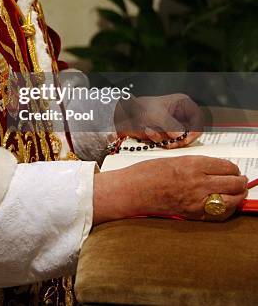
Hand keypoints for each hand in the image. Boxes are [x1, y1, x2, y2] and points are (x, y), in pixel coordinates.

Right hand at [93, 156, 247, 222]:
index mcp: (193, 164)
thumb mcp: (175, 160)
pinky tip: (228, 206)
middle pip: (233, 183)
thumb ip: (195, 165)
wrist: (133, 191)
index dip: (234, 169)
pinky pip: (219, 214)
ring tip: (239, 193)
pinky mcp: (193, 214)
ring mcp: (196, 200)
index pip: (226, 166)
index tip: (234, 170)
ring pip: (231, 200)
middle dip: (240, 182)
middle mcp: (198, 182)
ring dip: (238, 196)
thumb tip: (214, 169)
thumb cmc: (148, 173)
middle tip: (241, 181)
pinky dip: (228, 210)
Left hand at [114, 93, 203, 147]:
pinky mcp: (169, 134)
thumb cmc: (141, 108)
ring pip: (181, 140)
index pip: (198, 120)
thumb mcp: (156, 115)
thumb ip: (170, 125)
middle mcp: (183, 114)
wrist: (125, 115)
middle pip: (192, 133)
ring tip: (151, 133)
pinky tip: (149, 134)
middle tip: (167, 142)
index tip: (184, 139)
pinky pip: (171, 143)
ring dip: (166, 140)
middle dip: (178, 139)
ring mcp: (177, 125)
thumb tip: (181, 136)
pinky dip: (161, 141)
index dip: (194, 131)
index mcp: (184, 104)